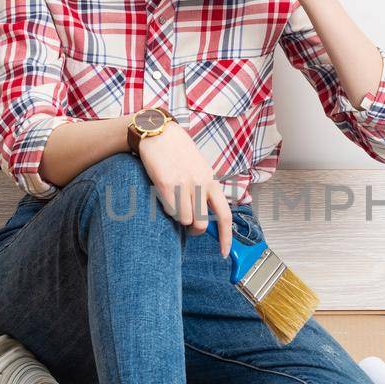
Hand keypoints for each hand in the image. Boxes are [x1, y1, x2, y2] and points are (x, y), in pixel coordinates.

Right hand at [133, 123, 232, 255]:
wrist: (158, 132)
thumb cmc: (177, 151)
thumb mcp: (199, 168)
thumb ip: (204, 189)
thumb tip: (204, 215)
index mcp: (211, 180)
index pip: (224, 215)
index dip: (225, 237)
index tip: (223, 251)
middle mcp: (200, 183)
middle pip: (201, 223)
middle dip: (193, 229)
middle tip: (187, 223)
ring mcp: (184, 185)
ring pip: (184, 220)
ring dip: (178, 216)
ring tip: (173, 200)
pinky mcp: (166, 185)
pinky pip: (170, 210)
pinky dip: (166, 208)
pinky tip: (164, 193)